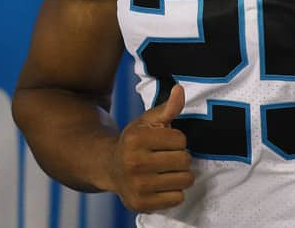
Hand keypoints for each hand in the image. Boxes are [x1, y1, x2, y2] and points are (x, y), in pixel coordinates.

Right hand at [108, 84, 193, 212]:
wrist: (110, 168)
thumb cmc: (134, 142)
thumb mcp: (147, 122)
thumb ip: (167, 108)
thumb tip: (179, 90)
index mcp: (136, 139)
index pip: (181, 140)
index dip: (177, 140)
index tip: (165, 142)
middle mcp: (134, 163)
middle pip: (184, 160)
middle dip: (180, 157)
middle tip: (167, 157)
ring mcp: (137, 186)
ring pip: (184, 180)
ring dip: (180, 175)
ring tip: (165, 171)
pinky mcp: (141, 204)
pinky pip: (178, 198)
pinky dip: (174, 192)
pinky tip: (161, 185)